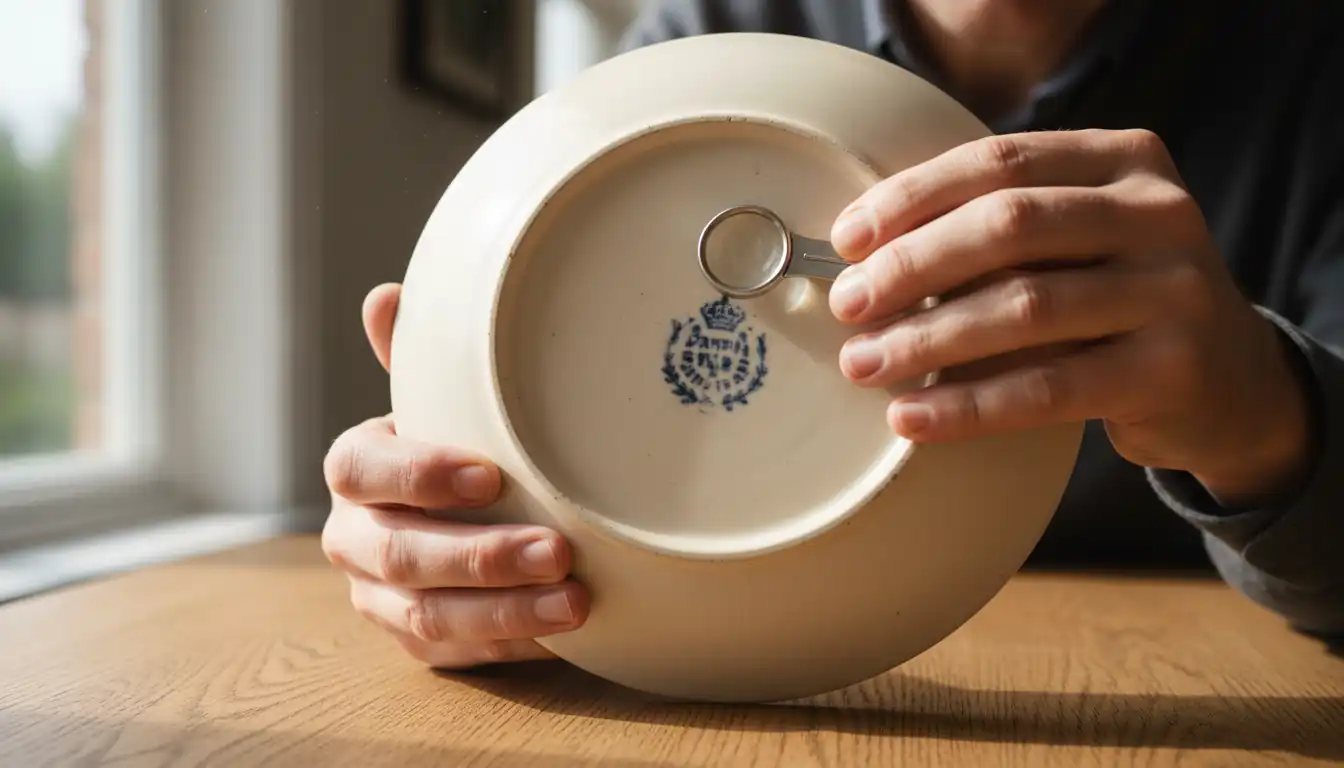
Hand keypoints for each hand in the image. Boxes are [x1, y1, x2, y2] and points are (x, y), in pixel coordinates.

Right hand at [321, 284, 588, 667]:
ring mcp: (381, 600)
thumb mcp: (441, 401)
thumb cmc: (455, 445)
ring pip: (429, 618)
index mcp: (355, 471)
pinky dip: (512, 644)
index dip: (420, 474)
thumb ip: (418, 359)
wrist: (456, 511)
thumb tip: (386, 297)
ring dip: (507, 612)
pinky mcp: (418, 645)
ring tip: (578, 603)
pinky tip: (567, 633)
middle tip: (558, 552)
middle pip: (400, 555)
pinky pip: (459, 654)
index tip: (491, 476)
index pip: (360, 470)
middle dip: (481, 557)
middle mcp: (355, 539)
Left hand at [827, 129, 1311, 505]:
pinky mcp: (1171, 371)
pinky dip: (967, 406)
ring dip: (925, 340)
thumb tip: (862, 255)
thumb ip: (999, 228)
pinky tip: (911, 418)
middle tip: (847, 305)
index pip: (999, 161)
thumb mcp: (1076, 241)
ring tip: (862, 364)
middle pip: (1007, 225)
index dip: (912, 197)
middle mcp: (1159, 213)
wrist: (1228, 380)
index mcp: (1125, 160)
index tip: (846, 240)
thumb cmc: (1116, 300)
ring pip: (1023, 308)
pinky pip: (1047, 389)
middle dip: (910, 266)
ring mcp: (1175, 291)